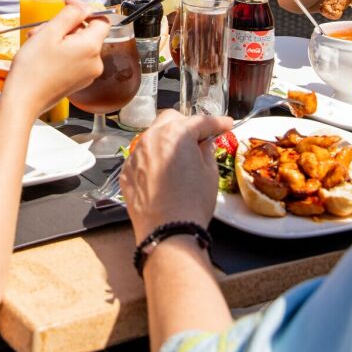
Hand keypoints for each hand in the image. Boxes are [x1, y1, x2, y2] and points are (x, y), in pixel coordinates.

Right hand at [5, 0, 108, 115]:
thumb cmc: (33, 68)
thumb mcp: (50, 32)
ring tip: (37, 42)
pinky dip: (61, 52)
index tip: (67, 6)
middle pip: (87, 32)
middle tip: (42, 28)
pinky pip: (74, 58)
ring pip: (78, 45)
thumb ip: (70, 14)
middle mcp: (95, 62)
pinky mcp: (78, 81)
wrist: (23, 101)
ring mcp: (88, 74)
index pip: (101, 19)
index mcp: (91, 47)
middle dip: (65, 26)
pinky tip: (43, 54)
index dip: (84, 8)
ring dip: (59, 38)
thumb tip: (83, 7)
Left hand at [122, 110, 232, 238]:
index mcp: (175, 134)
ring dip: (167, 140)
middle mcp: (151, 138)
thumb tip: (204, 143)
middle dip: (187, 125)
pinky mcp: (127, 171)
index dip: (216, 122)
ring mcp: (136, 154)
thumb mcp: (210, 174)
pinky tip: (164, 172)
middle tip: (200, 138)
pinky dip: (154, 158)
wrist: (167, 231)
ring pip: (153, 136)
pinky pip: (142, 156)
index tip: (225, 125)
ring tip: (181, 157)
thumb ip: (206, 151)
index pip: (199, 121)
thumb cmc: (191, 203)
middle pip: (171, 120)